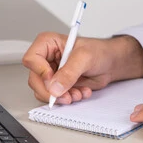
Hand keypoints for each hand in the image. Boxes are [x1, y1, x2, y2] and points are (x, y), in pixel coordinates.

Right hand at [22, 32, 142, 103]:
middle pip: (35, 80)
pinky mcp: (58, 85)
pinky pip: (55, 97)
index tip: (52, 78)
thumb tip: (55, 87)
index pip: (32, 59)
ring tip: (77, 93)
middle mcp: (46, 59)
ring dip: (61, 97)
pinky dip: (68, 98)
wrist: (111, 63)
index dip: (40, 71)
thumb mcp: (84, 58)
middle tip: (65, 96)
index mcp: (47, 44)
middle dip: (51, 91)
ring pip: (43, 91)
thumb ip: (69, 72)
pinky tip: (81, 92)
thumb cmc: (99, 52)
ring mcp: (51, 74)